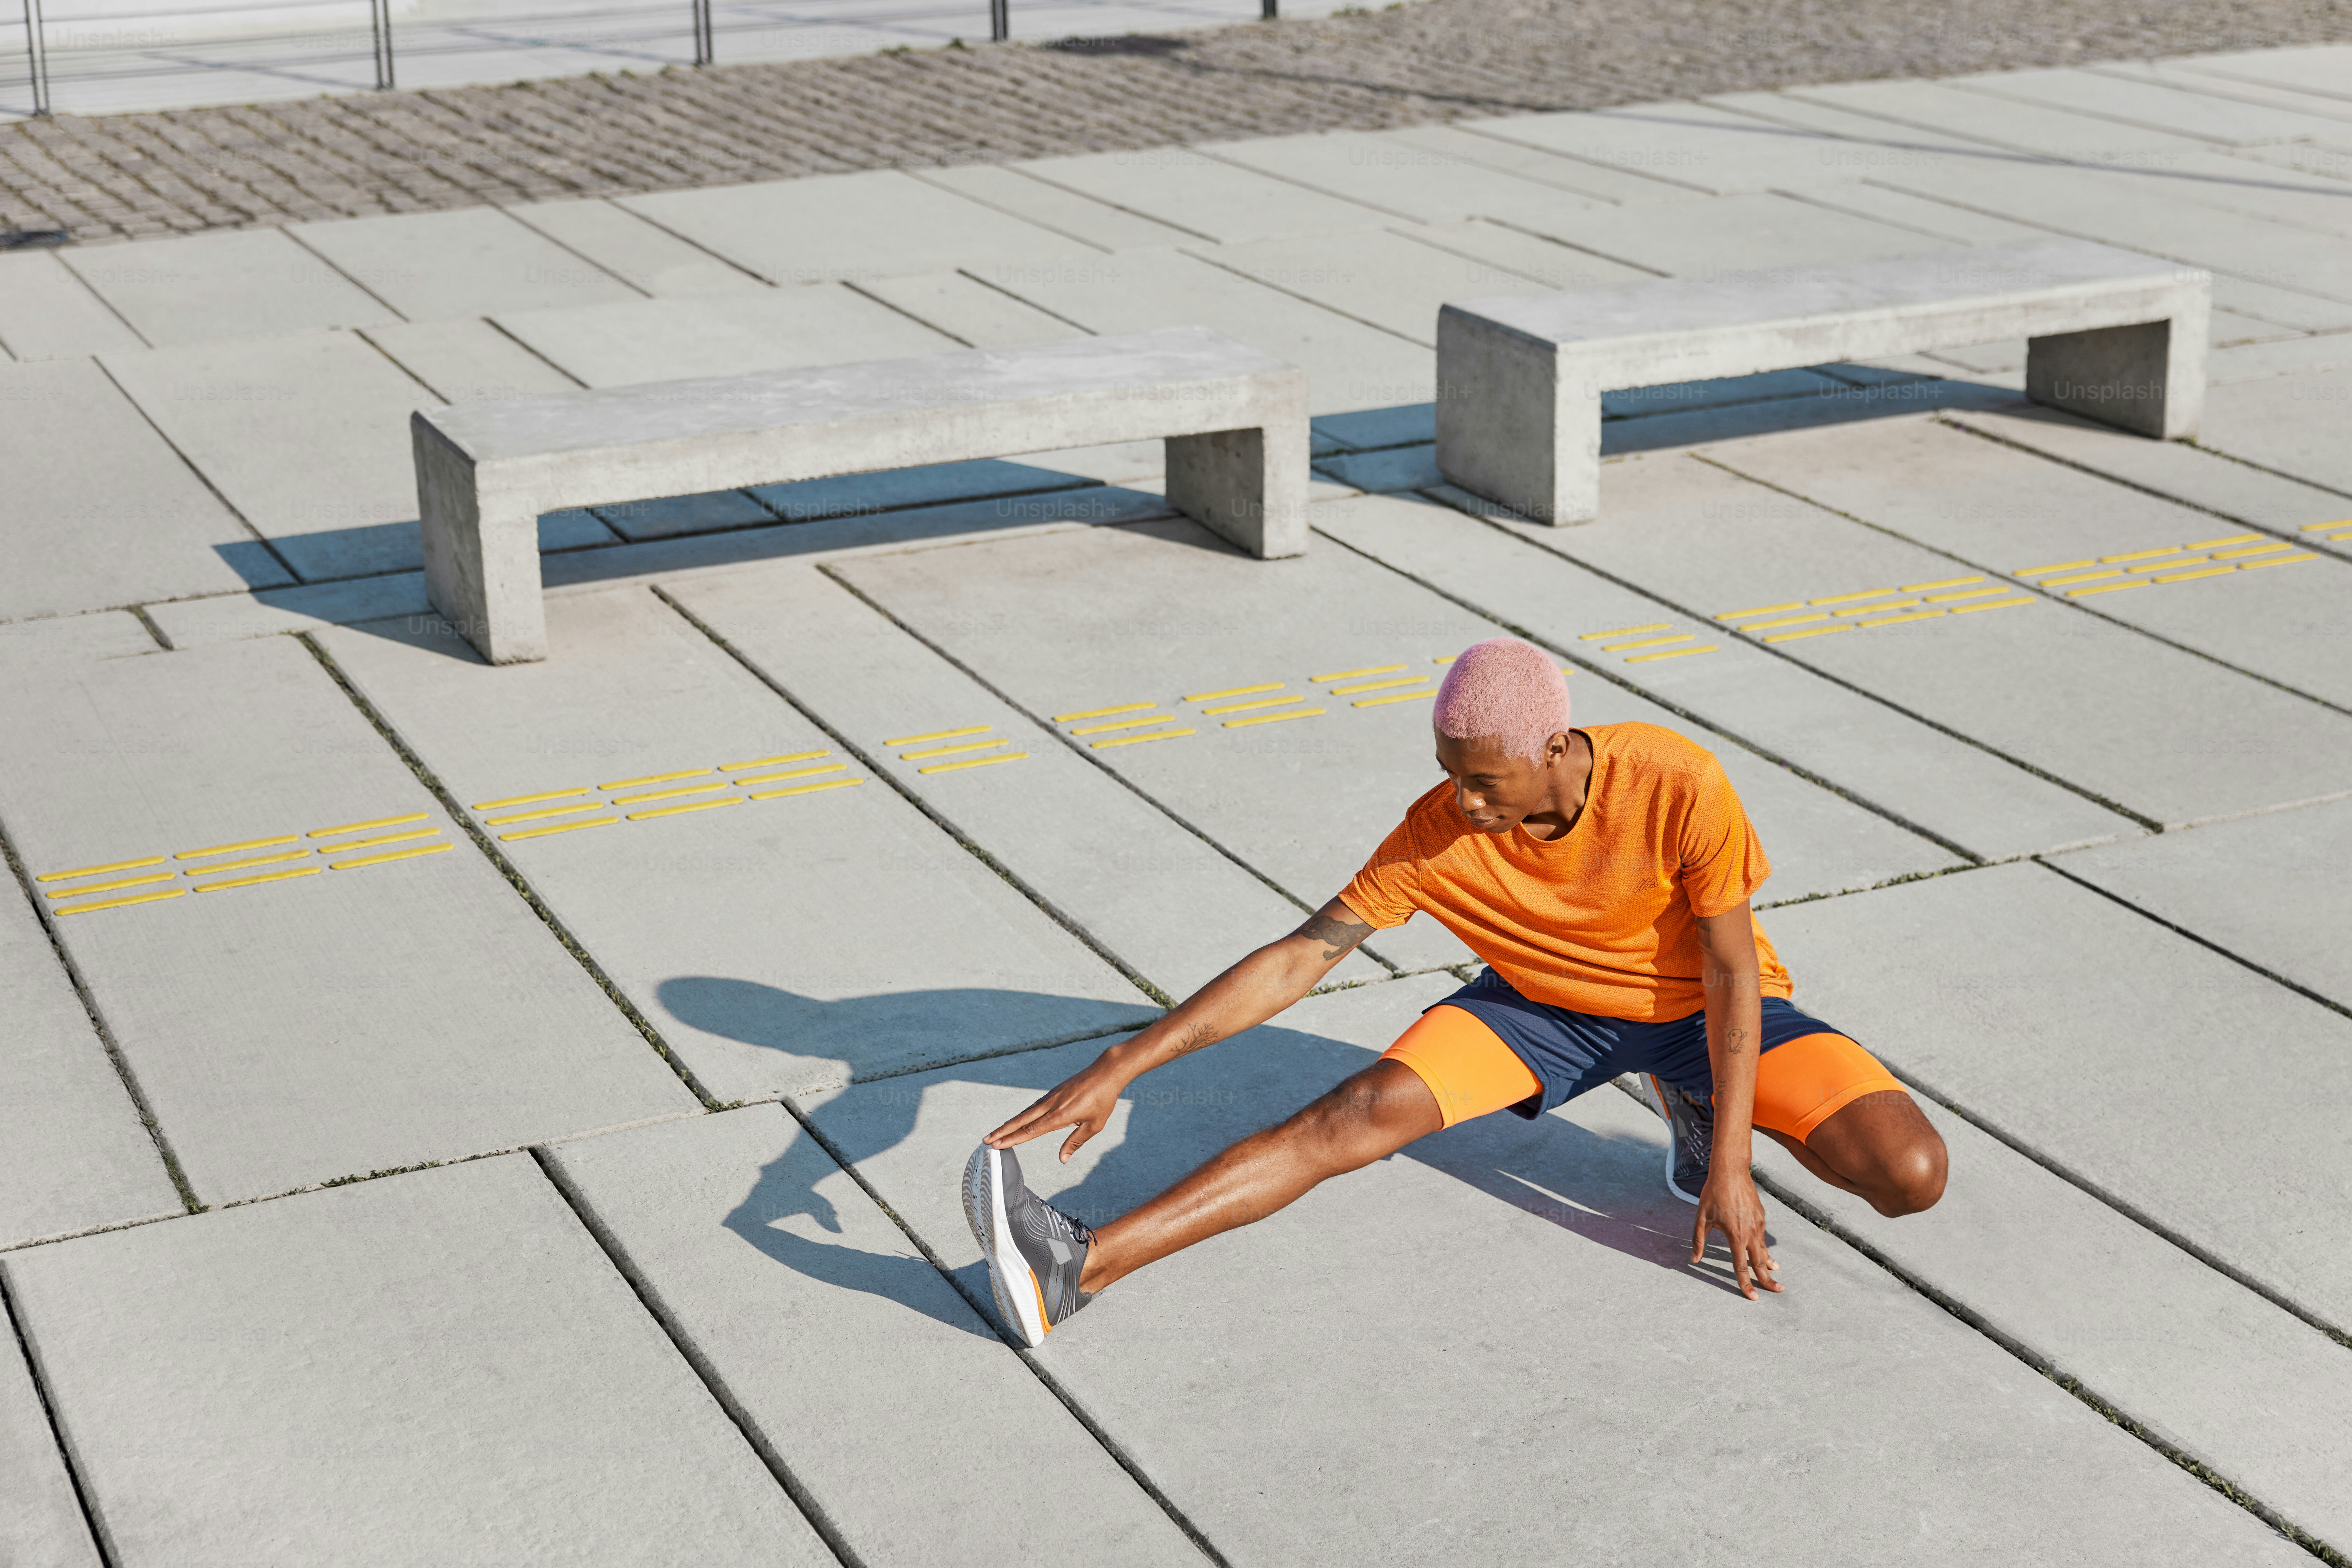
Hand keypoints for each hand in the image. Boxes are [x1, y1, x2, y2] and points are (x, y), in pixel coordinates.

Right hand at [985, 1059, 1129, 1161]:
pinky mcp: (1053, 1092)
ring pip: (1025, 1113)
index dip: (1012, 1139)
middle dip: (1002, 1131)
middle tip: (986, 1140)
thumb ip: (1075, 1142)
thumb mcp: (1094, 1125)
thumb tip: (1062, 1159)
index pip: (1030, 1131)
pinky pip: (1033, 1106)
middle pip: (1021, 1120)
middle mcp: (1050, 1105)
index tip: (997, 1145)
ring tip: (996, 1133)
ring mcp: (1050, 1097)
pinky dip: (1022, 1115)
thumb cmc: (1103, 1100)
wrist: (1106, 1072)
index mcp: (1059, 1115)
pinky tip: (1018, 1120)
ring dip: (1009, 1123)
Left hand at [1692, 1166, 1780, 1299]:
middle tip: (1778, 1290)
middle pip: (1760, 1262)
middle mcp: (1750, 1232)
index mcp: (1736, 1236)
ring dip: (1768, 1262)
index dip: (1746, 1284)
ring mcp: (1758, 1224)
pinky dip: (1764, 1246)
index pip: (1742, 1266)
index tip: (1753, 1297)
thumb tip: (1695, 1259)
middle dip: (1769, 1279)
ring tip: (1775, 1271)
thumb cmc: (1713, 1193)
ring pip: (1763, 1249)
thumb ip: (1699, 1239)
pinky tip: (1765, 1250)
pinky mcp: (1761, 1216)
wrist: (1731, 1171)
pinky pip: (1762, 1236)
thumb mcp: (1702, 1217)